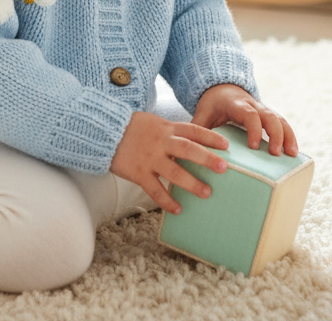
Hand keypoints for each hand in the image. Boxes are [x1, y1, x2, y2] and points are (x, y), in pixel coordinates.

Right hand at [110, 111, 230, 214]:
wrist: (105, 131)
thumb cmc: (133, 128)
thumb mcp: (154, 123)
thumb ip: (172, 133)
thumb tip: (195, 143)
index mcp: (166, 128)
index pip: (192, 130)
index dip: (210, 137)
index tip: (226, 145)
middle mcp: (160, 142)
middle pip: (187, 149)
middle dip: (206, 158)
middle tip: (223, 168)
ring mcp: (149, 158)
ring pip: (174, 172)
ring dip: (191, 183)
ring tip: (206, 193)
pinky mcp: (138, 172)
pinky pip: (155, 189)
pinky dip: (167, 201)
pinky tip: (178, 210)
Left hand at [191, 84, 298, 157]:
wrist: (221, 87)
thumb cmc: (212, 104)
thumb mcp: (202, 113)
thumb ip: (198, 129)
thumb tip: (191, 151)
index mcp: (236, 104)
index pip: (248, 114)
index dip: (253, 129)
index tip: (254, 146)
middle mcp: (253, 105)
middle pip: (269, 115)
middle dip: (275, 134)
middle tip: (275, 154)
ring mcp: (263, 109)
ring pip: (280, 119)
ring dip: (287, 135)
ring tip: (291, 154)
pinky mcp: (269, 116)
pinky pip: (283, 123)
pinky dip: (289, 136)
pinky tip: (292, 152)